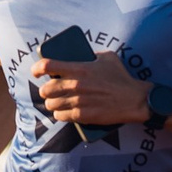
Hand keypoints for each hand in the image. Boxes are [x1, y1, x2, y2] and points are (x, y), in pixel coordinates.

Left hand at [33, 51, 150, 126]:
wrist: (135, 99)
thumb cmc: (121, 77)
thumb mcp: (107, 58)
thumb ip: (90, 55)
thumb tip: (78, 55)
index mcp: (79, 68)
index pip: (47, 66)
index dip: (37, 68)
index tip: (36, 72)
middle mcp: (75, 85)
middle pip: (45, 89)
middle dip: (46, 90)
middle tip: (52, 91)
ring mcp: (77, 101)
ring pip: (51, 104)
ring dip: (53, 103)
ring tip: (58, 102)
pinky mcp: (81, 115)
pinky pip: (59, 116)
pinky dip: (60, 114)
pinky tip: (64, 112)